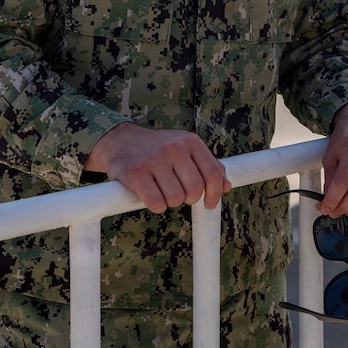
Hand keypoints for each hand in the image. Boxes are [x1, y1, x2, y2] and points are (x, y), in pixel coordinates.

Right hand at [86, 123, 230, 213]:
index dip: (215, 194)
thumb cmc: (159, 149)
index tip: (209, 204)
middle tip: (180, 195)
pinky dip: (157, 206)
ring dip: (171, 202)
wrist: (120, 141)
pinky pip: (156, 202)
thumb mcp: (186, 149)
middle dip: (190, 198)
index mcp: (191, 141)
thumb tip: (227, 186)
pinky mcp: (135, 173)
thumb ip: (208, 166)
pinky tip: (152, 197)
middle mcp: (174, 148)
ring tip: (164, 192)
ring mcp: (154, 159)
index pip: (213, 173)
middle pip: (195, 189)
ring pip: (176, 198)